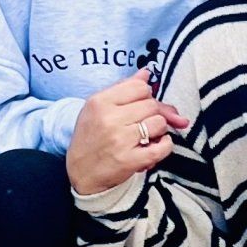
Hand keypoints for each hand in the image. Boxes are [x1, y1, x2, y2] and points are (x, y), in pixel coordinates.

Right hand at [66, 72, 187, 194]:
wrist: (81, 173)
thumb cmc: (91, 138)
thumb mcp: (97, 108)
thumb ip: (123, 88)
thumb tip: (147, 73)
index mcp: (100, 102)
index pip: (140, 87)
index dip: (146, 96)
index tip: (140, 106)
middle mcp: (109, 119)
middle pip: (152, 105)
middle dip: (154, 113)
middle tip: (144, 123)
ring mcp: (120, 140)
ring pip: (159, 123)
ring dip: (159, 130)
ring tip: (147, 136)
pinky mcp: (130, 160)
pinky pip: (163, 147)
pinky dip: (165, 145)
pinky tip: (155, 146)